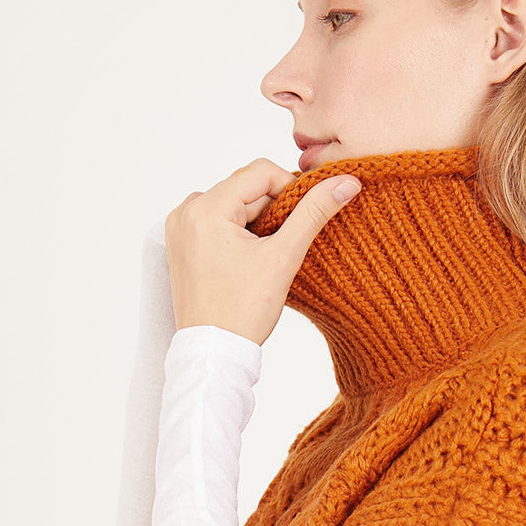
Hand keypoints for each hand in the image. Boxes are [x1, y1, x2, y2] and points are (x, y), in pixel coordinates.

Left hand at [163, 158, 360, 346]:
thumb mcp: (283, 257)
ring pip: (234, 204)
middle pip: (245, 188)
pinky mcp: (182, 244)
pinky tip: (249, 260)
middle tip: (284, 244)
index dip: (291, 189)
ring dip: (257, 221)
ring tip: (266, 256)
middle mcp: (186, 212)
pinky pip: (218, 221)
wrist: (214, 353)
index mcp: (205, 209)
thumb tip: (345, 182)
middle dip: (273, 210)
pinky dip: (239, 232)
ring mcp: (180, 228)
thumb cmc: (242, 313)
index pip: (260, 172)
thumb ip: (314, 213)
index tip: (304, 218)